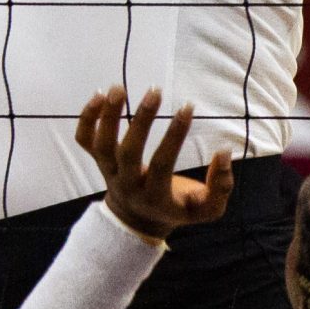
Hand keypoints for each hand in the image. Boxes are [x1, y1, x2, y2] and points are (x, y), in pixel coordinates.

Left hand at [75, 87, 233, 241]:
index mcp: (154, 196)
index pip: (161, 164)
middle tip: (155, 91)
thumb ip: (221, 187)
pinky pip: (84, 140)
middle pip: (127, 153)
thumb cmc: (176, 208)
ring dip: (108, 116)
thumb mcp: (205, 209)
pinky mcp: (98, 162)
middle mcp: (127, 185)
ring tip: (118, 88)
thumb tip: (225, 153)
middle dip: (141, 121)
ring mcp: (109, 172)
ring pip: (101, 145)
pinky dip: (87, 119)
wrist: (137, 220)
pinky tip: (98, 95)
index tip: (188, 107)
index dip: (174, 136)